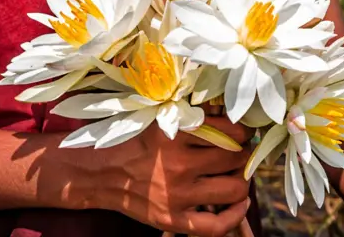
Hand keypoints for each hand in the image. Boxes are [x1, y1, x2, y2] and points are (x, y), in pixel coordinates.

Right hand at [85, 116, 253, 236]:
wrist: (99, 173)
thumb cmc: (132, 141)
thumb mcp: (160, 119)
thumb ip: (193, 117)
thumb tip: (232, 118)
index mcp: (178, 134)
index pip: (232, 132)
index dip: (245, 133)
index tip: (244, 135)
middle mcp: (180, 164)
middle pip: (236, 159)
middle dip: (243, 155)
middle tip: (239, 154)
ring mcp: (178, 194)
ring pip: (234, 189)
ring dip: (242, 181)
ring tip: (236, 175)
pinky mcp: (173, 219)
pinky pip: (217, 224)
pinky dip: (236, 214)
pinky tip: (240, 203)